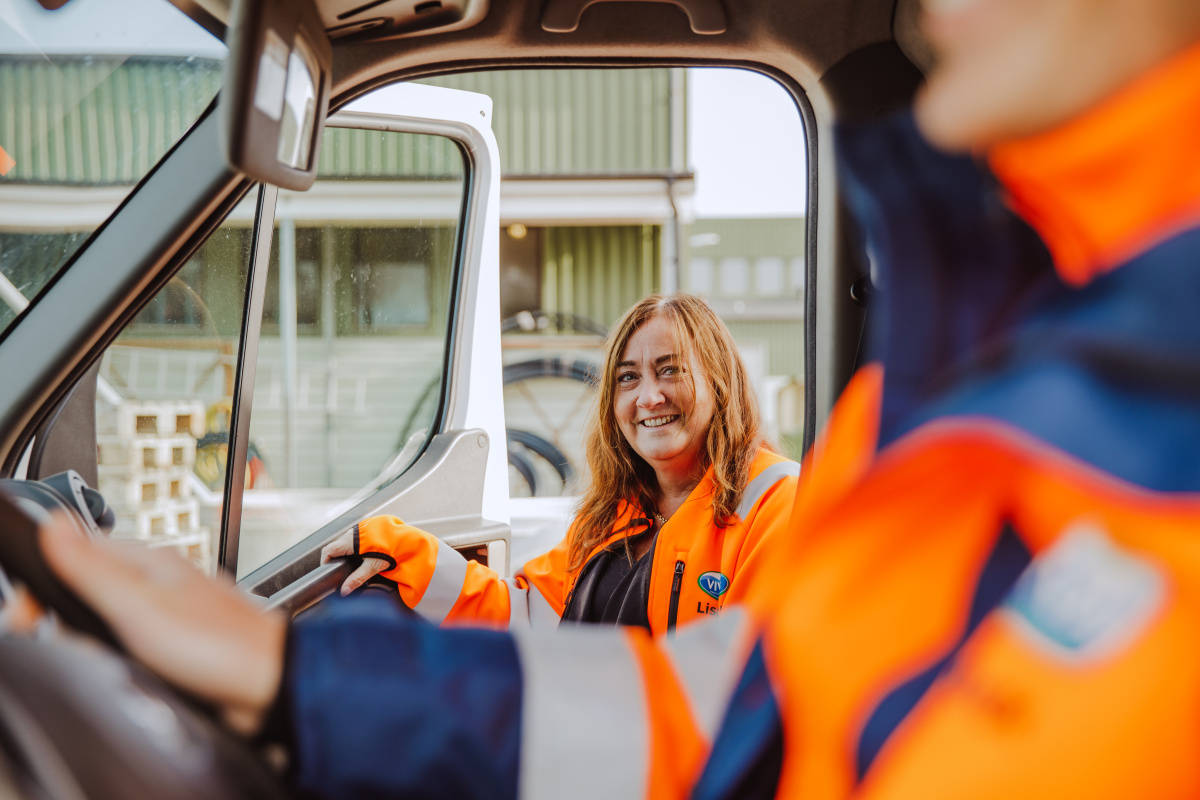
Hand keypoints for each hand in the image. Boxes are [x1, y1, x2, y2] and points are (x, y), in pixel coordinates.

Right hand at [39, 514, 286, 735]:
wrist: (270, 682)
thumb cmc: (218, 646)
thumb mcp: (139, 607)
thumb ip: (93, 568)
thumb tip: (53, 523)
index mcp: (151, 561)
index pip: (79, 551)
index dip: (46, 583)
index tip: (29, 616)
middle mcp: (164, 578)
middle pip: (96, 581)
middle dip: (66, 608)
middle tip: (53, 636)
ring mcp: (175, 607)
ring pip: (116, 610)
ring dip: (93, 630)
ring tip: (88, 649)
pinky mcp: (183, 637)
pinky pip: (138, 636)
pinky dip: (121, 648)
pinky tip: (123, 662)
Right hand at [320, 530, 390, 595]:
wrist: (407, 537)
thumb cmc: (392, 548)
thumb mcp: (373, 566)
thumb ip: (357, 578)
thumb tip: (344, 590)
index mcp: (351, 540)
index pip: (329, 550)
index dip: (325, 561)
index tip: (327, 570)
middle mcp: (353, 531)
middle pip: (337, 545)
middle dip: (336, 557)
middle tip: (339, 569)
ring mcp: (361, 527)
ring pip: (346, 540)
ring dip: (346, 550)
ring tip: (351, 562)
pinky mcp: (368, 526)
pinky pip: (356, 536)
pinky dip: (355, 545)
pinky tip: (363, 553)